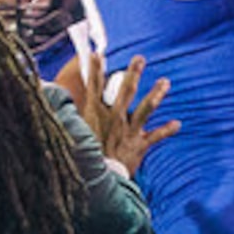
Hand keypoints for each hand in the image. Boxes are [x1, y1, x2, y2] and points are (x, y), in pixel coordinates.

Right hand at [57, 47, 179, 175]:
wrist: (97, 180)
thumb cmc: (86, 156)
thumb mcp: (76, 133)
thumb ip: (71, 117)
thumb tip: (54, 104)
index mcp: (96, 115)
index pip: (95, 87)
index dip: (95, 70)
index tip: (98, 54)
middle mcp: (114, 119)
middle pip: (125, 92)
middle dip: (133, 74)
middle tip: (140, 58)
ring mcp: (128, 131)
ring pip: (145, 109)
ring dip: (156, 95)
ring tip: (165, 82)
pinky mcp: (139, 145)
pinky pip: (156, 136)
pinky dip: (167, 130)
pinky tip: (178, 124)